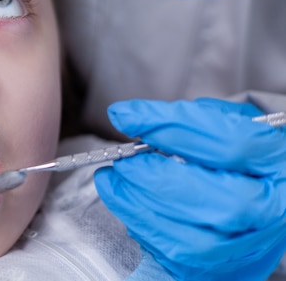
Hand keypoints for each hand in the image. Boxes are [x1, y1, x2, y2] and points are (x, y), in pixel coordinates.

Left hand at [94, 98, 285, 279]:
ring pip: (199, 242)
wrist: (259, 188)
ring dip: (142, 209)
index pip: (230, 144)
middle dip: (157, 179)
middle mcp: (274, 210)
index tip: (125, 115)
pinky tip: (129, 206)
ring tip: (112, 183)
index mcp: (280, 162)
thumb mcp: (224, 120)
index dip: (172, 128)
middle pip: (223, 202)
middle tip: (121, 161)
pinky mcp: (228, 269)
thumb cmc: (238, 150)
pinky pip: (182, 260)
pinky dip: (146, 231)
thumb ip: (186, 118)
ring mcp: (253, 246)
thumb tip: (131, 118)